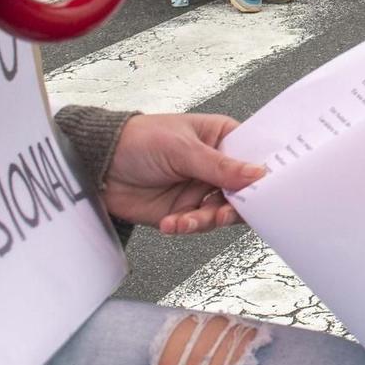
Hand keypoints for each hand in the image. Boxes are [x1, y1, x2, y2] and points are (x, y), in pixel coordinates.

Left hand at [98, 113, 269, 234]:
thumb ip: (219, 165)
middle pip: (243, 191)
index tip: (266, 189)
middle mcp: (215, 165)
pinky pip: (197, 225)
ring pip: (222, 213)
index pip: (253, 156)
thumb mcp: (181, 148)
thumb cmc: (138, 140)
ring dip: (206, 220)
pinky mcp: (184, 210)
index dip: (262, 173)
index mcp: (221, 138)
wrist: (98, 166)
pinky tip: (171, 222)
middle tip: (224, 212)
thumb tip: (257, 173)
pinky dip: (186, 227)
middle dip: (235, 205)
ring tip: (187, 219)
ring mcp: (200, 189)